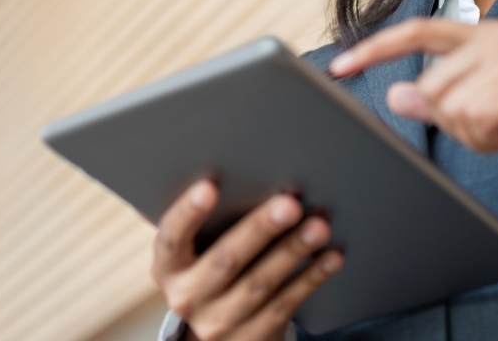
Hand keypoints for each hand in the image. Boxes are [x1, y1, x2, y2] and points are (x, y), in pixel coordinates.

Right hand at [151, 180, 342, 340]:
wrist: (218, 330)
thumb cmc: (209, 267)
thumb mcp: (194, 251)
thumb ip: (207, 222)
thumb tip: (244, 173)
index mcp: (167, 267)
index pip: (171, 238)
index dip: (188, 212)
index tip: (209, 186)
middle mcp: (187, 297)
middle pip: (225, 260)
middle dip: (259, 229)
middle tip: (289, 203)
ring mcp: (219, 321)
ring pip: (261, 283)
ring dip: (293, 251)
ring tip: (319, 225)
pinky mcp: (251, 336)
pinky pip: (286, 304)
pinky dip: (311, 277)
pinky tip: (330, 257)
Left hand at [329, 18, 497, 170]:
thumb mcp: (496, 109)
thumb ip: (447, 101)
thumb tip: (394, 96)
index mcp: (485, 34)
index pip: (418, 32)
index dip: (376, 47)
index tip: (337, 66)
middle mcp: (495, 35)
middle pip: (431, 89)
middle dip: (458, 124)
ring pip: (450, 108)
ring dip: (480, 134)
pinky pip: (477, 121)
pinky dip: (496, 139)